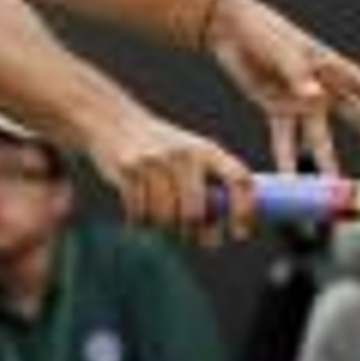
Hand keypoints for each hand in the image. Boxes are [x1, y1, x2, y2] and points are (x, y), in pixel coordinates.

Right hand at [84, 99, 256, 238]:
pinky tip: (139, 210)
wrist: (115, 121)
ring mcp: (155, 161)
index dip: (244, 209)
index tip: (240, 234)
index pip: (239, 179)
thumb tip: (213, 239)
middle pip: (195, 212)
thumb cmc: (161, 152)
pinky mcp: (129, 170)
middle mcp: (185, 154)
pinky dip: (140, 221)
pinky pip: (139, 214)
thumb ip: (207, 193)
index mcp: (208, 150)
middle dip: (192, 232)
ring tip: (158, 216)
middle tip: (189, 237)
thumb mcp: (191, 160)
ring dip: (162, 227)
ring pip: (165, 218)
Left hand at [204, 0, 359, 173]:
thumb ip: (297, 73)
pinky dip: (286, 158)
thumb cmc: (260, 30)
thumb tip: (315, 96)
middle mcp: (322, 87)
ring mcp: (301, 100)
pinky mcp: (276, 107)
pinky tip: (290, 180)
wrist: (228, 27)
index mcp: (331, 66)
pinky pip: (285, 139)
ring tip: (333, 186)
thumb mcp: (281, 49)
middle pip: (357, 118)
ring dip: (326, 161)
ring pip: (320, 137)